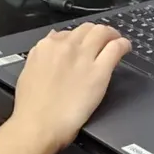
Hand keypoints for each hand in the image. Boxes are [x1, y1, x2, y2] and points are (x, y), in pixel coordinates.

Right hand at [5, 22, 131, 152]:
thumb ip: (41, 54)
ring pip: (103, 32)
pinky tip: (125, 48)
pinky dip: (123, 45)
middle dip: (96, 32)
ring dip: (111, 34)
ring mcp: (83, 57)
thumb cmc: (31, 106)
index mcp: (47, 46)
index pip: (67, 33)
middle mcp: (66, 47)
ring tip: (116, 40)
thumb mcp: (28, 71)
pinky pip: (116, 48)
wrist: (39, 125)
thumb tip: (51, 41)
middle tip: (103, 40)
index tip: (83, 45)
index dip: (77, 38)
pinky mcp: (99, 71)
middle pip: (87, 29)